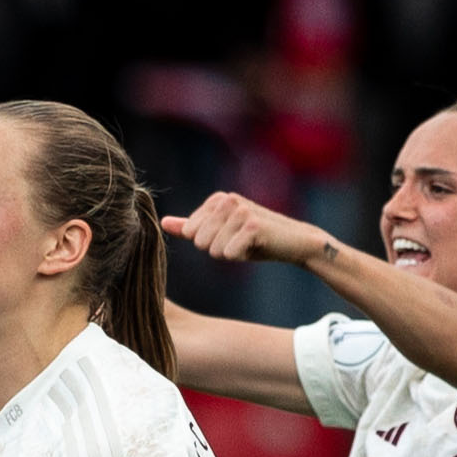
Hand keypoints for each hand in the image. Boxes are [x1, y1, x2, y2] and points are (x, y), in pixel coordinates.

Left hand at [164, 191, 330, 267]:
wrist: (294, 243)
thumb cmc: (256, 240)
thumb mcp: (220, 232)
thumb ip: (191, 228)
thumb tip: (163, 223)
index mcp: (217, 199)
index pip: (190, 233)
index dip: (209, 243)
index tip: (230, 237)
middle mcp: (227, 200)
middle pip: (199, 241)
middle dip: (218, 250)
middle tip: (240, 243)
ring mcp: (240, 210)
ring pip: (213, 249)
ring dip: (230, 254)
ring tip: (248, 244)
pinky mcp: (252, 224)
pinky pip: (228, 253)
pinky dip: (240, 257)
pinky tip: (256, 247)